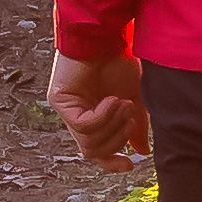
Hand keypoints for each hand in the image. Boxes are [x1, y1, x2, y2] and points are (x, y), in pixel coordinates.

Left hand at [48, 49, 147, 166]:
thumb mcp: (134, 98)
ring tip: (124, 103)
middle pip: (94, 152)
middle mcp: (76, 118)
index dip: (111, 163)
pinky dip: (102, 115)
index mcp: (93, 120)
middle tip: (131, 117)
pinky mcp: (59, 100)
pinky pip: (82, 124)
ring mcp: (66, 110)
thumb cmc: (119, 63)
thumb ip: (136, 126)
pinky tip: (112, 99)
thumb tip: (142, 151)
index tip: (130, 165)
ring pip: (88, 142)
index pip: (97, 154)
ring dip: (112, 125)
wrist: (108, 36)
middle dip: (118, 138)